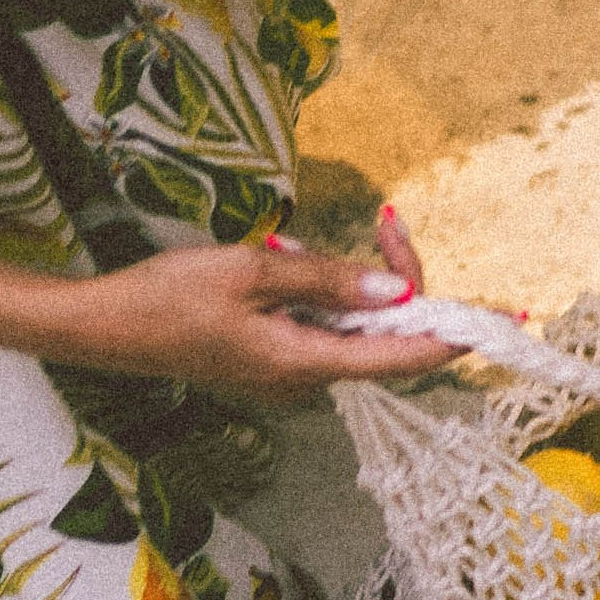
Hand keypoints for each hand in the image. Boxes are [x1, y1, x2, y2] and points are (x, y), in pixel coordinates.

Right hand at [35, 229, 460, 404]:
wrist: (102, 328)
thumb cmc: (168, 298)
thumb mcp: (250, 273)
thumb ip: (327, 280)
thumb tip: (396, 288)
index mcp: (305, 363)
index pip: (402, 356)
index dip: (453, 337)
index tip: (497, 320)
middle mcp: (306, 378)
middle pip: (383, 336)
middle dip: (399, 279)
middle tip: (390, 220)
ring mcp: (289, 372)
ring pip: (354, 328)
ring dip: (357, 282)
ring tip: (331, 234)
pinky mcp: (273, 360)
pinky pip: (324, 327)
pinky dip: (326, 292)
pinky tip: (290, 259)